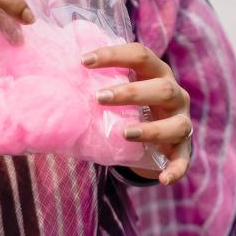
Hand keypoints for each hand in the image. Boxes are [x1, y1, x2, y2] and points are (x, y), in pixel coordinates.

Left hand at [81, 42, 192, 185]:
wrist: (157, 136)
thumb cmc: (130, 107)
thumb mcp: (119, 92)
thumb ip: (98, 85)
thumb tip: (53, 84)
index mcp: (157, 72)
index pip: (140, 54)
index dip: (113, 55)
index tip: (83, 61)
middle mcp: (175, 94)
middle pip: (162, 88)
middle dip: (131, 92)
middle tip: (99, 97)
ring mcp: (182, 121)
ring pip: (176, 124)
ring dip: (151, 129)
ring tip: (124, 133)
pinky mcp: (182, 149)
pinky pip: (183, 160)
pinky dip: (176, 170)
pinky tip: (163, 180)